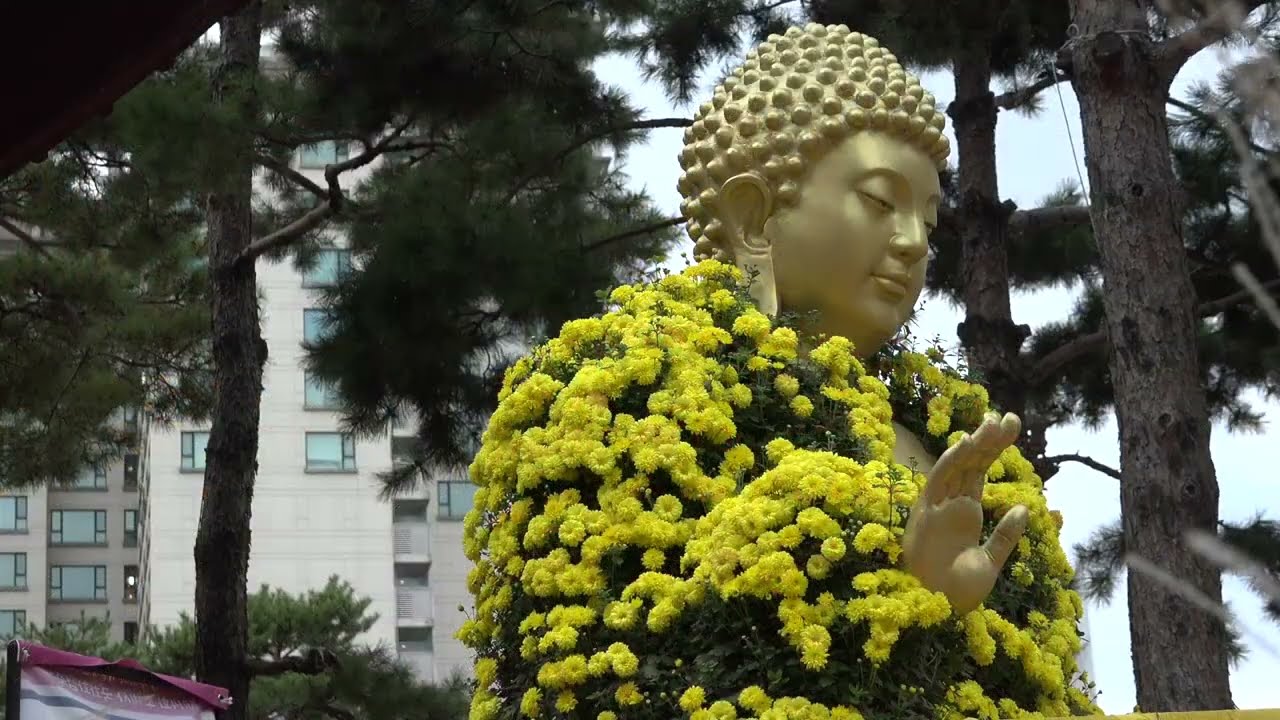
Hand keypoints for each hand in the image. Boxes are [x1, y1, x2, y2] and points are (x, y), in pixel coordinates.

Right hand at [902, 411, 1028, 614]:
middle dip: (990, 441)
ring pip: (957, 467)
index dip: (993, 451)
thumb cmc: (960, 592)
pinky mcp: (926, 513)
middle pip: (971, 465)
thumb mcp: (992, 561)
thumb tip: (1025, 507)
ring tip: (994, 422)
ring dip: (975, 444)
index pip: (979, 474)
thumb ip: (1006, 535)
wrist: (939, 612)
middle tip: (1012, 418)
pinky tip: (968, 441)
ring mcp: (937, 507)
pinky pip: (940, 480)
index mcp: (963, 514)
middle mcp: (949, 505)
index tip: (1011, 429)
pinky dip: (953, 460)